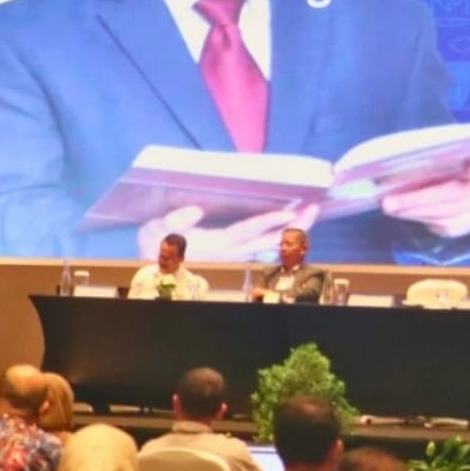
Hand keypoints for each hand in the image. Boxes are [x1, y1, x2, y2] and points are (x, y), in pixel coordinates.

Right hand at [136, 204, 319, 263]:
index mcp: (216, 244)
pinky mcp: (236, 252)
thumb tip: (194, 209)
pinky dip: (282, 237)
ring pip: (271, 243)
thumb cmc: (155, 242)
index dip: (268, 222)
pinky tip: (295, 228)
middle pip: (269, 240)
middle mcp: (231, 251)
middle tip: (315, 208)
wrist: (154, 262)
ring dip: (292, 230)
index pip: (247, 231)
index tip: (289, 213)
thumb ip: (175, 220)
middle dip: (293, 226)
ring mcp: (236, 253)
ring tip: (312, 213)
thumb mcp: (157, 229)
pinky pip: (265, 245)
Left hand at [379, 158, 469, 238]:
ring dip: (411, 210)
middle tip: (387, 202)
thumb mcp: (445, 168)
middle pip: (449, 195)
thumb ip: (433, 167)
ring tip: (390, 207)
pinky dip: (416, 217)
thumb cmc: (449, 178)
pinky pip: (437, 224)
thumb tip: (398, 168)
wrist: (467, 204)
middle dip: (416, 200)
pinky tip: (400, 213)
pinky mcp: (463, 227)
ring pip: (441, 213)